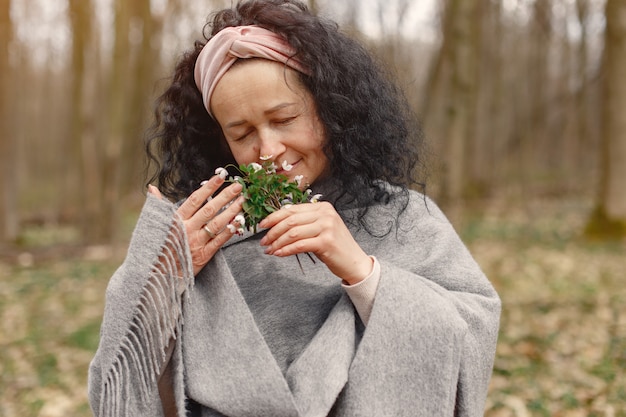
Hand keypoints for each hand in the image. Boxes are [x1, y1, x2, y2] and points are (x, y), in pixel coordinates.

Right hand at [149, 175, 243, 274]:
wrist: (159, 275)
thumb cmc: (159, 248)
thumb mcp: (156, 226)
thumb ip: (159, 206)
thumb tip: (152, 187)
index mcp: (176, 221)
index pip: (195, 200)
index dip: (208, 188)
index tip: (220, 177)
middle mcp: (187, 230)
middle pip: (210, 209)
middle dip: (225, 196)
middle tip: (239, 186)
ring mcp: (197, 242)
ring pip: (217, 223)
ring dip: (232, 211)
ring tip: (243, 200)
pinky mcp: (204, 255)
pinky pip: (220, 240)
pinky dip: (231, 230)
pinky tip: (240, 221)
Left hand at [258, 202, 372, 284]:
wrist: (354, 262)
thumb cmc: (335, 246)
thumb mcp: (320, 228)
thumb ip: (304, 222)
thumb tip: (277, 223)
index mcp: (322, 207)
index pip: (292, 210)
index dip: (274, 217)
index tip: (262, 225)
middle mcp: (326, 214)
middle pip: (291, 220)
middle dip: (273, 231)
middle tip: (263, 241)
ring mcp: (327, 227)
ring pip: (293, 233)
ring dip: (277, 242)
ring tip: (269, 250)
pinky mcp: (326, 242)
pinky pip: (299, 245)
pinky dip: (286, 250)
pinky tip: (279, 254)